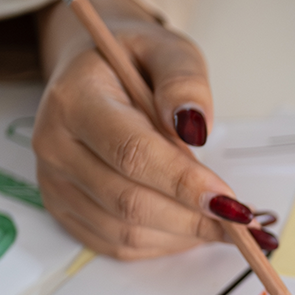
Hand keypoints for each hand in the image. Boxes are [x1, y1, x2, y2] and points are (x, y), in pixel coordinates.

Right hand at [33, 0, 243, 259]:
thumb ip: (184, 81)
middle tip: (241, 222)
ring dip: (182, 235)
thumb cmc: (133, 60)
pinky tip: (191, 228)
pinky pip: (116, 244)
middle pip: (128, 201)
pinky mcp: (63, 208)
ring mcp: (54, 182)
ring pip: (124, 231)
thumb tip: (196, 128)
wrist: (89, 70)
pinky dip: (162, 244)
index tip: (230, 201)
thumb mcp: (168, 50)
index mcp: (75, 100)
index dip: (183, 182)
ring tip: (224, 225)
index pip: (131, 152)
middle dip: (192, 218)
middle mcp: (55, 145)